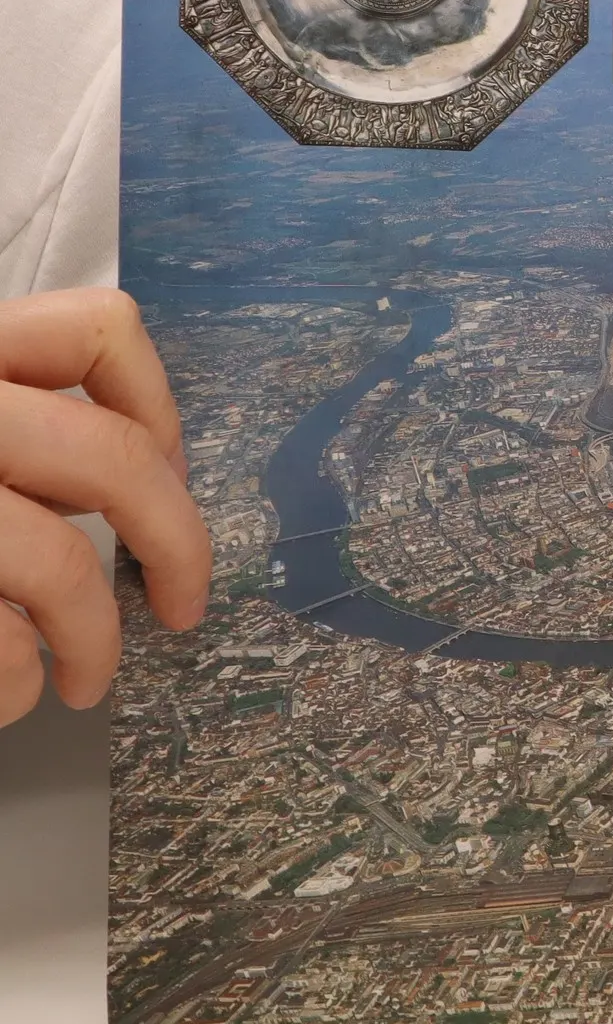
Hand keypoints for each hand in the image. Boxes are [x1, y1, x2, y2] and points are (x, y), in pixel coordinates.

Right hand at [0, 288, 210, 725]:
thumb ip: (21, 429)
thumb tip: (142, 482)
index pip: (99, 327)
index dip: (158, 404)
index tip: (170, 474)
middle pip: (110, 459)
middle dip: (176, 544)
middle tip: (184, 608)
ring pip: (57, 562)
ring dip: (91, 641)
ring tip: (81, 681)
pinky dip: (12, 681)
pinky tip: (8, 695)